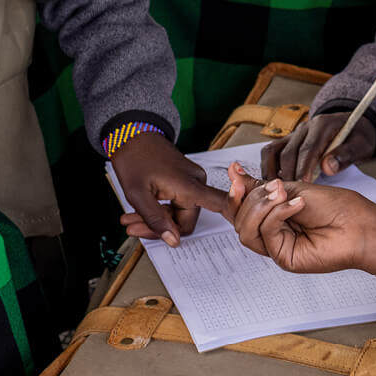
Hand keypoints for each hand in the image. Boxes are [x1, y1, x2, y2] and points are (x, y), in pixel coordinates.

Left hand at [110, 131, 228, 245]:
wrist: (132, 134)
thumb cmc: (134, 158)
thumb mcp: (137, 194)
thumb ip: (155, 219)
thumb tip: (173, 241)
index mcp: (189, 185)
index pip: (222, 204)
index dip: (234, 216)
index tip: (244, 225)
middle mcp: (196, 183)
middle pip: (185, 220)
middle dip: (159, 227)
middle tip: (133, 227)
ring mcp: (191, 183)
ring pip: (178, 215)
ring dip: (155, 221)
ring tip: (130, 221)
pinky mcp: (185, 183)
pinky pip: (176, 205)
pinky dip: (158, 211)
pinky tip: (138, 214)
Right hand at [224, 163, 375, 296]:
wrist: (357, 223)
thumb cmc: (333, 206)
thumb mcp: (292, 188)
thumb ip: (261, 187)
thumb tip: (235, 173)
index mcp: (272, 215)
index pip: (240, 208)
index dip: (234, 192)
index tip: (235, 173)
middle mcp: (271, 232)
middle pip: (239, 219)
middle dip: (249, 198)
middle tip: (273, 186)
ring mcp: (276, 246)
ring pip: (246, 229)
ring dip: (261, 206)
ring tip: (283, 193)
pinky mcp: (283, 257)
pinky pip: (265, 233)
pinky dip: (277, 214)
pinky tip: (296, 205)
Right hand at [261, 112, 375, 181]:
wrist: (353, 128)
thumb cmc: (357, 139)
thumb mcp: (361, 146)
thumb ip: (345, 155)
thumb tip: (327, 167)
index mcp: (322, 125)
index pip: (308, 149)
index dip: (304, 168)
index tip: (304, 185)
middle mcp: (304, 127)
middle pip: (288, 152)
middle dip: (289, 175)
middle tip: (290, 195)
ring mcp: (293, 134)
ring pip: (273, 152)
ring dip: (273, 172)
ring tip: (278, 192)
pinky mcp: (287, 141)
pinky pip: (270, 152)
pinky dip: (268, 168)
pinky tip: (274, 184)